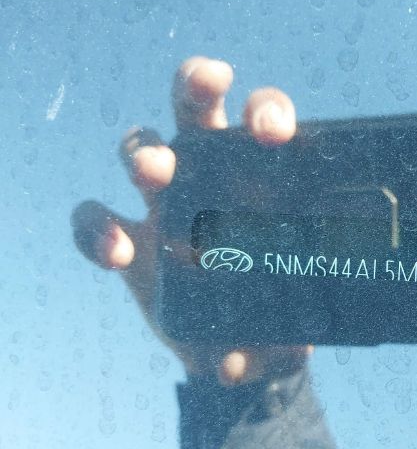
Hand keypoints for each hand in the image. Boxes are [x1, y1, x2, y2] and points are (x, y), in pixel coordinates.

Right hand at [72, 57, 309, 384]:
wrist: (235, 351)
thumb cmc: (276, 321)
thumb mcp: (292, 334)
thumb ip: (281, 348)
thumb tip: (251, 362)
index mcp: (264, 179)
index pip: (262, 120)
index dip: (267, 110)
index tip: (274, 133)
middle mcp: (210, 177)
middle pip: (195, 108)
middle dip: (197, 86)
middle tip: (210, 87)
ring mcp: (162, 205)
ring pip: (141, 147)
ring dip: (144, 150)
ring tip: (155, 172)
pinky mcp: (126, 239)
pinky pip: (92, 215)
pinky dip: (94, 227)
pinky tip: (116, 253)